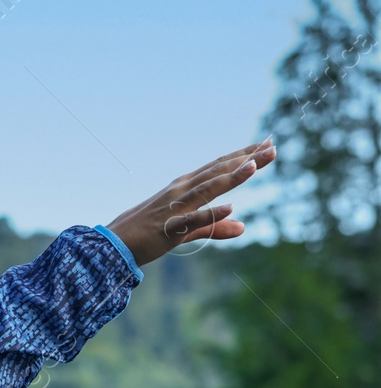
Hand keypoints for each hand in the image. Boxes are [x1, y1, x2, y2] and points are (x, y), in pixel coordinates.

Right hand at [106, 138, 276, 264]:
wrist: (114, 244)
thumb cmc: (149, 232)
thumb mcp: (187, 228)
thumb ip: (215, 226)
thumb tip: (243, 227)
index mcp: (185, 187)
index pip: (219, 167)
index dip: (243, 155)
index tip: (267, 143)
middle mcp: (181, 191)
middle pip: (217, 172)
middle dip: (245, 160)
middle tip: (272, 147)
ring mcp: (174, 208)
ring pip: (206, 190)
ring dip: (230, 178)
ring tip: (254, 166)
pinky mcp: (169, 229)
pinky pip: (192, 221)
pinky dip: (211, 214)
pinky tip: (230, 207)